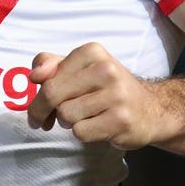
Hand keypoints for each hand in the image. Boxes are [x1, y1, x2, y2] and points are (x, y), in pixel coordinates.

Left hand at [26, 42, 172, 150]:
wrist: (150, 110)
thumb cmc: (107, 88)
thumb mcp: (80, 68)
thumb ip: (51, 64)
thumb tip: (34, 74)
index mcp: (92, 52)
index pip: (48, 75)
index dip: (37, 94)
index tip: (39, 105)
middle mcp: (106, 69)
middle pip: (53, 94)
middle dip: (42, 111)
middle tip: (41, 121)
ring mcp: (116, 95)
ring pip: (66, 115)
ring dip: (67, 122)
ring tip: (83, 117)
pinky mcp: (120, 121)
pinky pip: (80, 132)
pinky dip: (82, 133)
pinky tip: (96, 126)